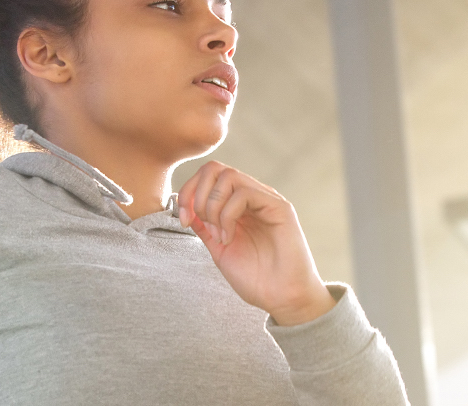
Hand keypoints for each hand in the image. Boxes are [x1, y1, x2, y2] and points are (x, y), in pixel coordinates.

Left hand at [178, 161, 335, 325]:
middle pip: (215, 168)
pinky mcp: (279, 207)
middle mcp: (252, 198)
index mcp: (237, 206)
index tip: (184, 221)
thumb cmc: (257, 279)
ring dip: (212, 205)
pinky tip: (230, 237)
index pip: (207, 177)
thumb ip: (205, 228)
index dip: (187, 193)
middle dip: (195, 193)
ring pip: (229, 176)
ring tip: (219, 234)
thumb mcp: (220, 250)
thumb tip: (186, 207)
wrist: (283, 299)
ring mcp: (266, 201)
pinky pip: (246, 193)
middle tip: (199, 224)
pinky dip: (228, 214)